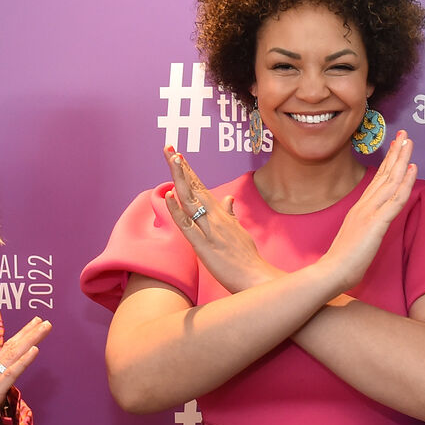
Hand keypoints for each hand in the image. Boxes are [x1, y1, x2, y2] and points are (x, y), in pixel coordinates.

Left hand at [163, 146, 277, 291]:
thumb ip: (231, 215)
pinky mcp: (203, 246)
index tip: (177, 154)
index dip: (188, 171)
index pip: (201, 188)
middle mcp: (214, 217)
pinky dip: (178, 209)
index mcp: (221, 215)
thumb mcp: (240, 232)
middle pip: (194, 187)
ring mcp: (209, 230)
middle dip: (180, 167)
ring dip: (180, 179)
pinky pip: (187, 225)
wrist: (257, 278)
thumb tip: (228, 199)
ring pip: (190, 200)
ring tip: (171, 159)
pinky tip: (170, 195)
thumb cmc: (247, 259)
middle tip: (168, 147)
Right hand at [318, 131, 416, 292]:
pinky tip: (412, 168)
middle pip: (383, 174)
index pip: (377, 181)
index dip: (388, 162)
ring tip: (409, 142)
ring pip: (390, 181)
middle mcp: (364, 205)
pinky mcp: (376, 223)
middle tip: (405, 134)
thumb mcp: (355, 238)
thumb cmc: (341, 262)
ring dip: (401, 160)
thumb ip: (364, 227)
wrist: (331, 272)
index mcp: (359, 209)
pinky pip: (394, 200)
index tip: (396, 147)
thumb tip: (371, 226)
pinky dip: (404, 183)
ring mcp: (369, 212)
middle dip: (396, 153)